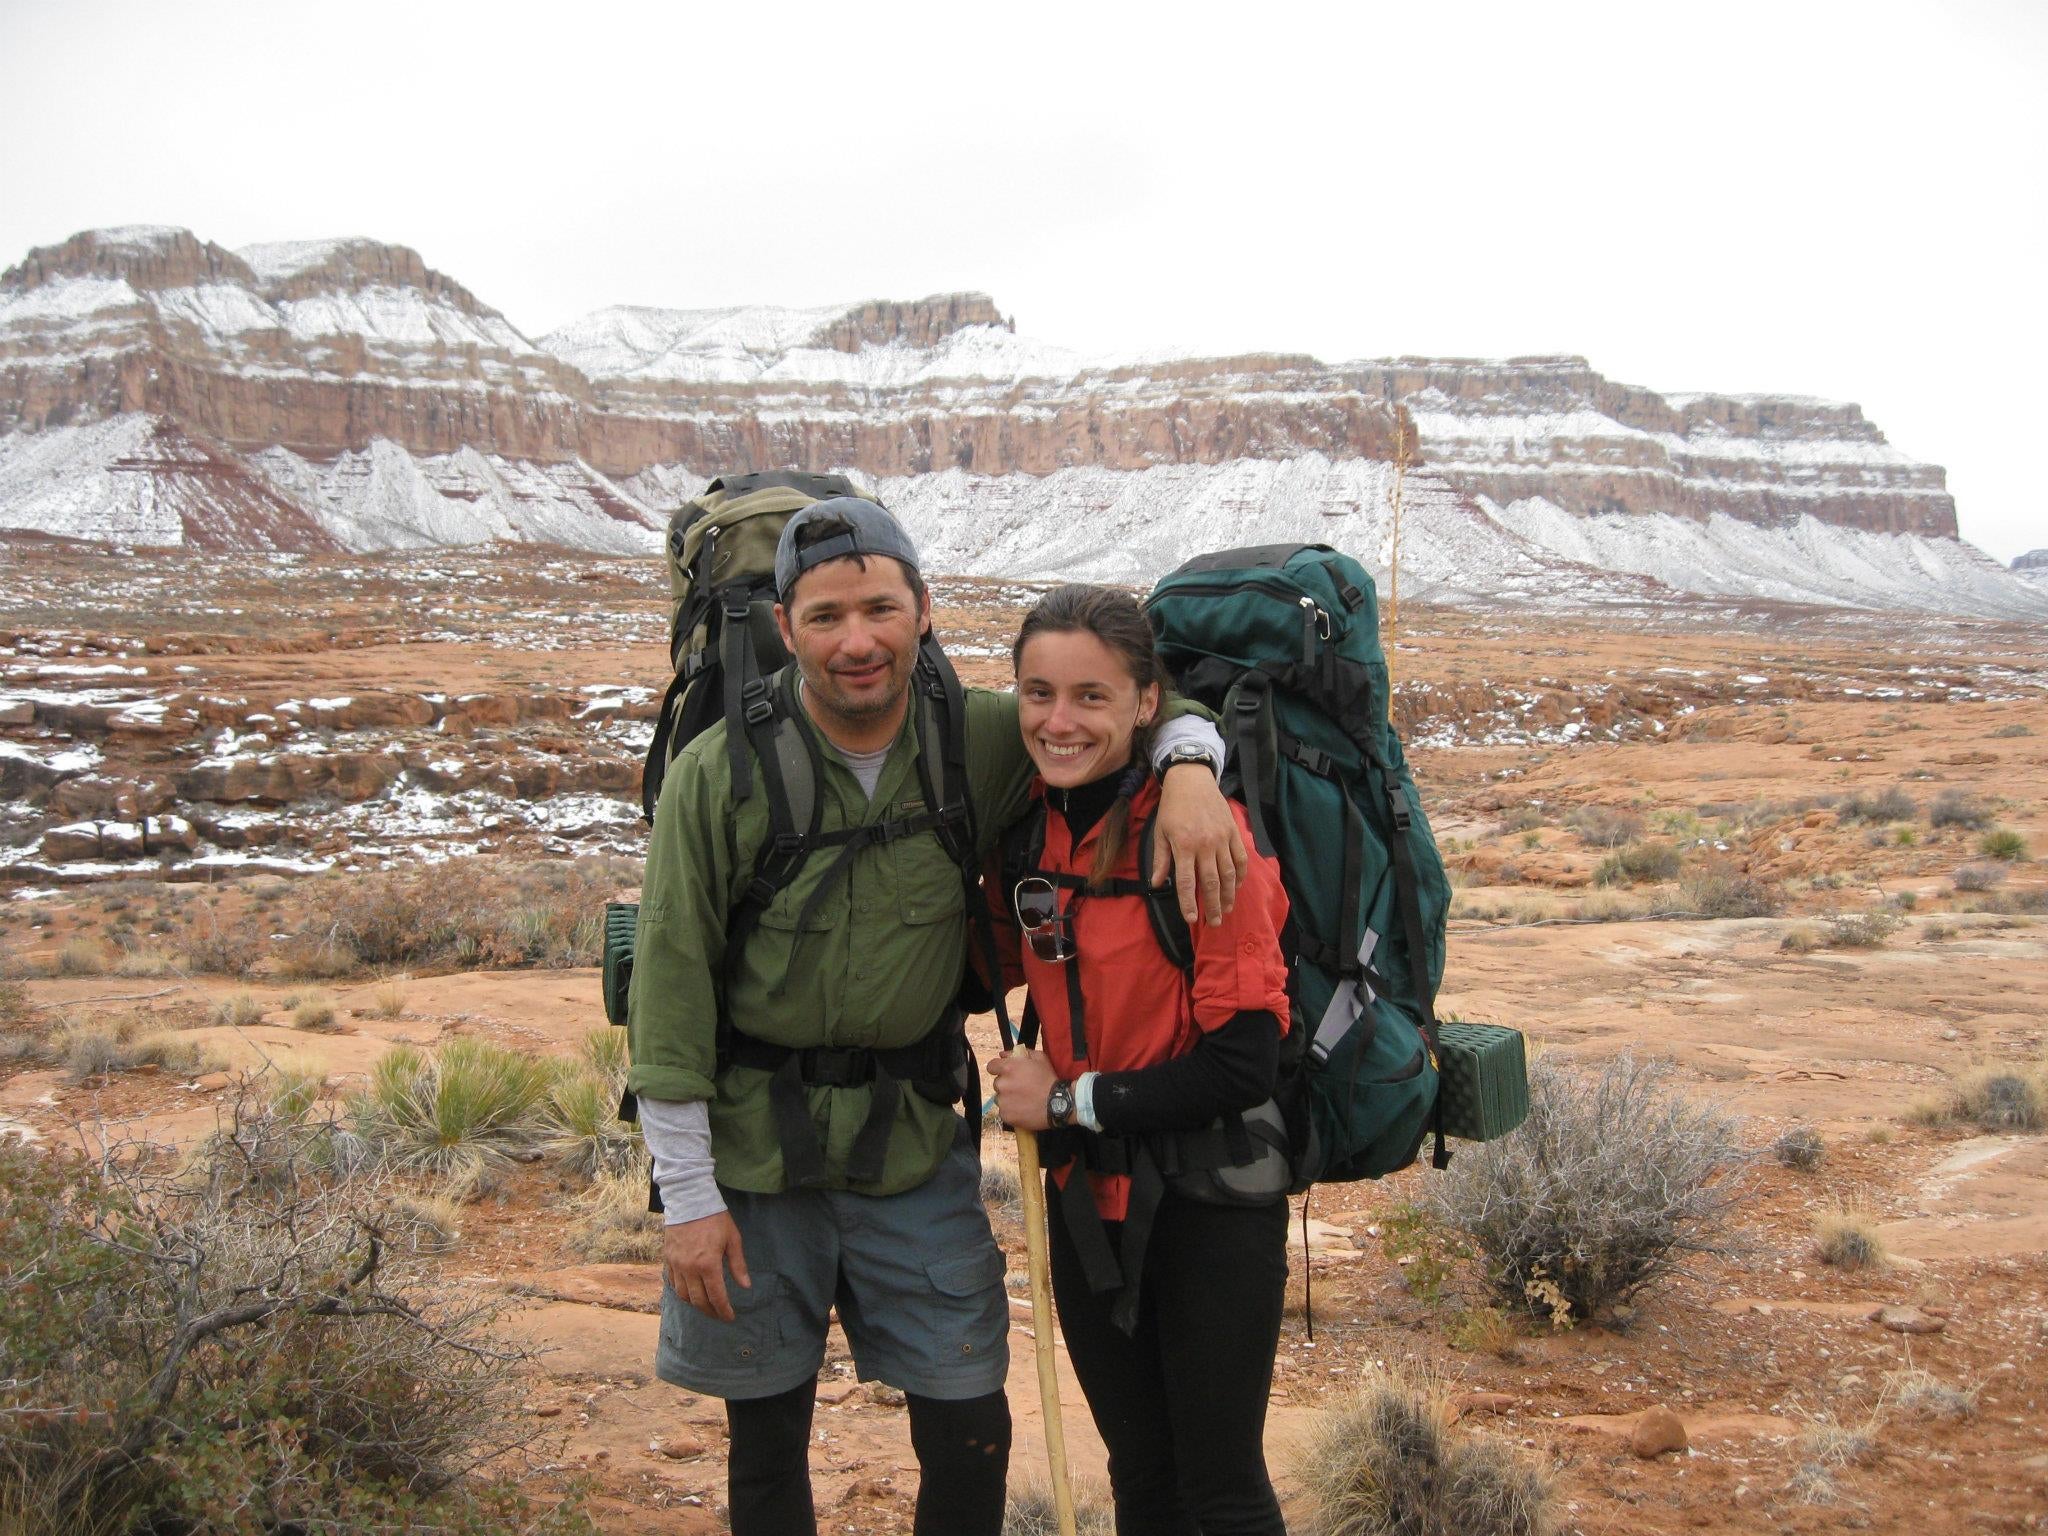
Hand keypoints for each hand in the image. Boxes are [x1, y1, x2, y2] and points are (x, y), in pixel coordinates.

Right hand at [663, 1211, 750, 1321]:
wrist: (690, 1200)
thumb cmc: (715, 1218)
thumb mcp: (732, 1239)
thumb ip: (738, 1264)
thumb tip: (745, 1286)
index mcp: (708, 1265)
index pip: (716, 1297)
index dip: (723, 1310)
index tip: (730, 1317)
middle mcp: (690, 1269)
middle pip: (698, 1301)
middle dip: (710, 1311)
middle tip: (719, 1315)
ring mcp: (676, 1265)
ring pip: (683, 1295)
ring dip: (695, 1304)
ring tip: (705, 1305)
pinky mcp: (668, 1260)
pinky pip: (672, 1283)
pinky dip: (681, 1292)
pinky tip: (690, 1291)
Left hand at [987, 1047, 1056, 1132]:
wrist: (1058, 1104)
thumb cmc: (1049, 1079)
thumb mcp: (1039, 1058)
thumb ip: (1020, 1052)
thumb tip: (1003, 1054)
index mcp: (1008, 1068)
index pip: (991, 1066)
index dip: (998, 1068)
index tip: (1005, 1072)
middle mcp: (1002, 1084)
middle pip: (997, 1083)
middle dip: (1006, 1084)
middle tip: (1020, 1088)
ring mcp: (1003, 1101)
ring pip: (1000, 1098)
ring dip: (1008, 1098)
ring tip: (1023, 1100)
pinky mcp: (1005, 1115)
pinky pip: (1004, 1111)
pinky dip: (1011, 1111)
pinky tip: (1023, 1109)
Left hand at [1152, 763, 1248, 925]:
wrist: (1192, 780)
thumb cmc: (1172, 807)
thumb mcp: (1160, 832)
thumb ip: (1161, 859)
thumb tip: (1155, 884)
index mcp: (1184, 846)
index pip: (1186, 882)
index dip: (1188, 903)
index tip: (1191, 920)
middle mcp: (1205, 845)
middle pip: (1211, 883)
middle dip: (1213, 906)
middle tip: (1214, 923)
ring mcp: (1222, 839)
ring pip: (1229, 874)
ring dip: (1229, 895)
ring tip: (1227, 909)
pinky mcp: (1233, 832)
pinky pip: (1241, 858)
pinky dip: (1241, 875)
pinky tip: (1238, 886)